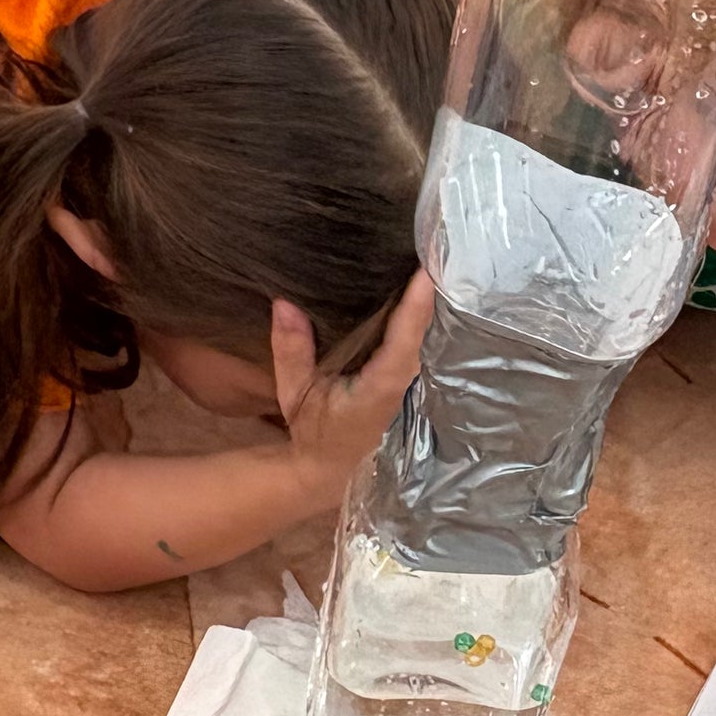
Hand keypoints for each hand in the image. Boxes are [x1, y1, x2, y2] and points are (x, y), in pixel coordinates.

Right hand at [273, 269, 434, 493]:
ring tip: (426, 258)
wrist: (330, 469)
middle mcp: (404, 383)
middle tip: (430, 246)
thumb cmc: (313, 432)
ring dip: (427, 302)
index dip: (416, 306)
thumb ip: (290, 350)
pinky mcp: (408, 380)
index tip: (425, 271)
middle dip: (427, 294)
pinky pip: (418, 343)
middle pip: (425, 332)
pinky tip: (417, 290)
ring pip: (426, 337)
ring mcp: (411, 383)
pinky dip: (419, 317)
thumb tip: (285, 302)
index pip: (404, 341)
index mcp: (380, 388)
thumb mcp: (294, 394)